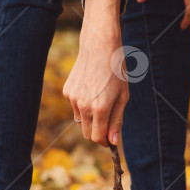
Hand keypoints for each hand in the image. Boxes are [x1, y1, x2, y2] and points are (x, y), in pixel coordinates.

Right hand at [63, 0, 128, 146]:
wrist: (100, 47)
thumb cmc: (116, 72)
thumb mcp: (123, 97)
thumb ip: (117, 121)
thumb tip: (113, 142)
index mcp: (100, 108)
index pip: (98, 138)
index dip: (105, 142)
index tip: (111, 140)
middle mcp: (83, 106)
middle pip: (88, 134)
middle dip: (98, 133)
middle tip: (109, 123)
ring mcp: (73, 99)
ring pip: (81, 121)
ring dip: (91, 119)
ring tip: (102, 101)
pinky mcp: (67, 92)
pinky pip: (75, 108)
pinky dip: (83, 106)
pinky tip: (92, 91)